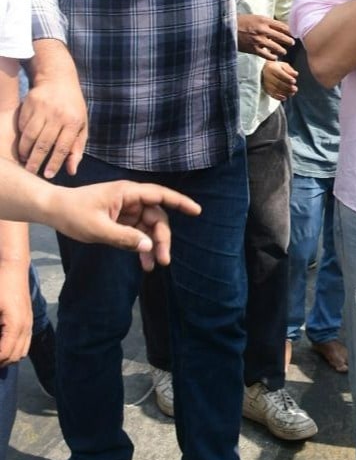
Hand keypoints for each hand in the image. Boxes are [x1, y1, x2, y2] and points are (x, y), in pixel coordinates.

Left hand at [0, 263, 32, 364]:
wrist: (13, 268)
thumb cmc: (0, 285)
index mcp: (15, 324)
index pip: (4, 353)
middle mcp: (25, 326)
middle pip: (14, 356)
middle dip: (0, 362)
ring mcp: (29, 323)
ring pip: (22, 351)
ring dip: (7, 357)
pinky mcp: (28, 320)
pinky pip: (25, 343)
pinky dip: (14, 349)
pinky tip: (2, 345)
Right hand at [18, 78, 87, 178]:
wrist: (58, 78)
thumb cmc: (73, 107)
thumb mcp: (82, 125)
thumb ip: (77, 148)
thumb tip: (72, 171)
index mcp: (73, 121)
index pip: (63, 147)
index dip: (55, 163)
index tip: (48, 175)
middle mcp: (57, 115)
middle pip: (44, 143)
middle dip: (36, 161)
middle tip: (31, 173)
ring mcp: (41, 109)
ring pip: (30, 135)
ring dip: (25, 151)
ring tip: (24, 161)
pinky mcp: (29, 104)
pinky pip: (22, 126)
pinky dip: (21, 138)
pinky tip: (22, 146)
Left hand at [50, 181, 201, 270]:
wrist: (54, 211)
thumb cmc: (73, 214)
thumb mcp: (98, 228)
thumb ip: (124, 238)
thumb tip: (148, 246)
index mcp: (127, 193)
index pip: (160, 195)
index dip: (180, 202)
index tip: (196, 211)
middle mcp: (130, 200)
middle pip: (157, 218)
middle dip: (162, 239)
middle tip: (163, 260)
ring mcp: (126, 211)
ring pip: (148, 228)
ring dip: (152, 246)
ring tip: (152, 267)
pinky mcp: (121, 222)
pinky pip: (137, 234)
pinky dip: (141, 248)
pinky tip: (143, 263)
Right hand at [237, 14, 293, 59]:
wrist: (228, 28)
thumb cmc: (242, 22)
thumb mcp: (256, 17)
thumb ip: (267, 22)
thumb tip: (279, 27)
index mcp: (264, 20)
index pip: (282, 26)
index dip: (289, 31)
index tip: (293, 34)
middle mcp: (263, 30)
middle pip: (282, 37)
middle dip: (289, 41)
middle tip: (292, 43)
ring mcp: (259, 40)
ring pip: (276, 47)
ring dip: (282, 50)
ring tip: (283, 52)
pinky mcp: (253, 49)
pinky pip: (267, 55)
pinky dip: (272, 57)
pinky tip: (274, 57)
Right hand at [262, 60, 297, 100]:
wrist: (265, 71)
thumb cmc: (277, 68)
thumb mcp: (283, 65)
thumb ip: (289, 70)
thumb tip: (295, 74)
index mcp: (272, 68)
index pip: (280, 74)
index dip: (287, 78)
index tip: (294, 81)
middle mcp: (268, 76)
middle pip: (278, 83)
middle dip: (288, 87)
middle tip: (295, 89)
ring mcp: (266, 84)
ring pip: (275, 90)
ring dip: (285, 93)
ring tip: (292, 93)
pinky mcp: (266, 89)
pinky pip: (272, 95)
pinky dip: (279, 97)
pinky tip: (285, 97)